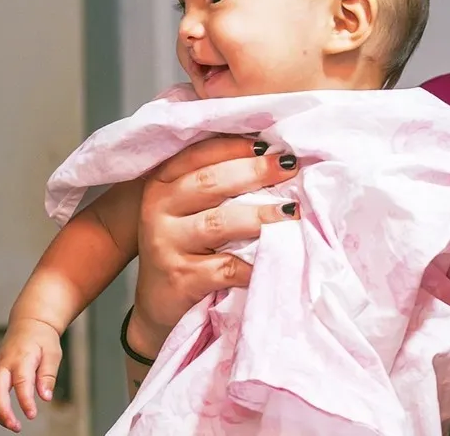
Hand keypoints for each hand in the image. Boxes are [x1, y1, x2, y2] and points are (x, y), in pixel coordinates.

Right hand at [0, 318, 62, 432]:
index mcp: (21, 357)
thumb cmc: (42, 338)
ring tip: (13, 425)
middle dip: (2, 412)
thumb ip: (48, 375)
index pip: (21, 382)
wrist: (29, 323)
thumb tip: (46, 397)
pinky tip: (7, 416)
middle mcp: (4, 363)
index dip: (25, 401)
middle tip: (15, 427)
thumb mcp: (52, 353)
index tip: (31, 415)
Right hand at [125, 136, 300, 358]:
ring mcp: (166, 245)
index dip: (236, 147)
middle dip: (254, 172)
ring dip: (260, 216)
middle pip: (210, 183)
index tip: (272, 143)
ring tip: (291, 212)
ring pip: (218, 223)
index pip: (198, 155)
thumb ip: (217, 184)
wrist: (158, 305)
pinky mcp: (180, 279)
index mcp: (163, 184)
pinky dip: (254, 263)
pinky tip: (276, 258)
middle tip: (290, 168)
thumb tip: (272, 157)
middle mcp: (159, 209)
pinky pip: (225, 268)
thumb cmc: (185, 248)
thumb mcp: (189, 210)